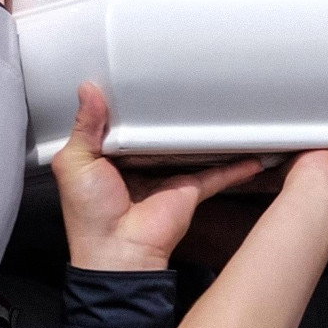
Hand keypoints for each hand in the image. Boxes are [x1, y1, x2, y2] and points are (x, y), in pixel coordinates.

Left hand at [53, 83, 265, 271]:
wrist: (117, 250)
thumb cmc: (91, 215)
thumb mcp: (75, 162)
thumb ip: (84, 126)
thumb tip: (88, 89)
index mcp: (110, 158)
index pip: (121, 123)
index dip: (127, 103)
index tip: (136, 77)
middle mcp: (140, 166)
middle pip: (159, 132)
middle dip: (169, 113)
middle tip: (182, 84)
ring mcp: (167, 177)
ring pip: (191, 148)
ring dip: (205, 134)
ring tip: (221, 107)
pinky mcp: (189, 190)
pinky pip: (217, 174)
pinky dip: (236, 166)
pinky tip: (251, 153)